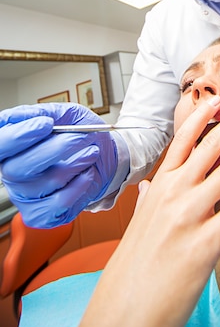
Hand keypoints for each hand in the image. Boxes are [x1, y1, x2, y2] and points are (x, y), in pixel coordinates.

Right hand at [0, 103, 116, 227]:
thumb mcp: (66, 115)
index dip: (19, 135)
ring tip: (91, 152)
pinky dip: (81, 184)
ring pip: (47, 182)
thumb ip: (45, 112)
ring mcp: (26, 196)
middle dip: (57, 149)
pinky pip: (60, 202)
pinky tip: (87, 173)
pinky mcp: (42, 214)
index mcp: (11, 148)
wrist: (103, 156)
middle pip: (19, 167)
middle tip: (82, 136)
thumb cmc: (79, 134)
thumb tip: (25, 115)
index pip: (0, 145)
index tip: (46, 124)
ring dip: (77, 163)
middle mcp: (12, 173)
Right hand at [65, 98, 219, 326]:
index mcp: (157, 189)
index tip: (216, 102)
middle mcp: (172, 196)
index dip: (201, 117)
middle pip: (207, 148)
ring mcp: (189, 217)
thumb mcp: (137, 226)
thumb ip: (147, 201)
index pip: (181, 142)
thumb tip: (149, 185)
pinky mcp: (205, 243)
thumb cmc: (131, 271)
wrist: (123, 312)